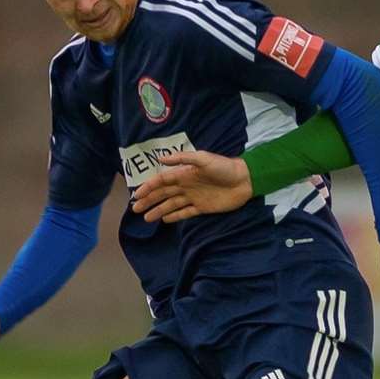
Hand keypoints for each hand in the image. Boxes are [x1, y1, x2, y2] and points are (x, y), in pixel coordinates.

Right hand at [131, 151, 252, 222]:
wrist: (244, 180)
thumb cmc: (224, 167)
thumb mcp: (203, 158)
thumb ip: (182, 159)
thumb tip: (160, 159)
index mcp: (184, 174)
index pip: (161, 181)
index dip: (148, 187)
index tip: (136, 195)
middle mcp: (186, 186)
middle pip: (163, 194)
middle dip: (149, 200)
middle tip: (135, 209)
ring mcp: (194, 197)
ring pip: (171, 204)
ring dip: (158, 210)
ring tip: (146, 218)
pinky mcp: (202, 207)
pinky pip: (185, 212)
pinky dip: (175, 216)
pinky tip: (165, 220)